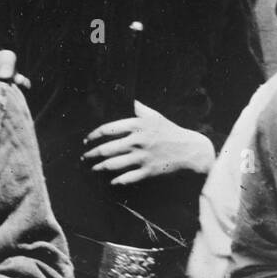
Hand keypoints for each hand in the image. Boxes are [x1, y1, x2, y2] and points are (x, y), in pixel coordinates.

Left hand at [83, 101, 214, 184]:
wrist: (192, 150)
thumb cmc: (170, 131)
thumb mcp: (154, 115)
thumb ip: (136, 107)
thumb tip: (122, 96)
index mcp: (137, 125)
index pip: (107, 129)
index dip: (93, 135)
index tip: (86, 139)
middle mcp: (137, 141)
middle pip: (106, 149)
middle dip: (91, 154)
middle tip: (84, 156)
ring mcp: (143, 158)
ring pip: (113, 165)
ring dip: (99, 167)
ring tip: (93, 167)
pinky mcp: (149, 171)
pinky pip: (128, 178)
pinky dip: (117, 180)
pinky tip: (111, 181)